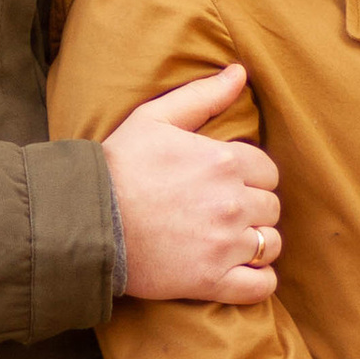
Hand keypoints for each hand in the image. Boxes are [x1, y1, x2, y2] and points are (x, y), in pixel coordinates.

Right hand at [105, 65, 281, 304]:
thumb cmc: (119, 166)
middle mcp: (232, 202)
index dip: (251, 179)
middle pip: (272, 207)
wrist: (87, 220)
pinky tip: (242, 272)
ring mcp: (224, 244)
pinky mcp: (212, 280)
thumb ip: (203, 96)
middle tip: (225, 214)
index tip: (228, 186)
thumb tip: (239, 72)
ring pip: (271, 244)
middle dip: (254, 210)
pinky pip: (261, 286)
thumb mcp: (155, 118)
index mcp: (224, 161)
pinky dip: (259, 282)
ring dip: (258, 243)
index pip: (268, 172)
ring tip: (231, 242)